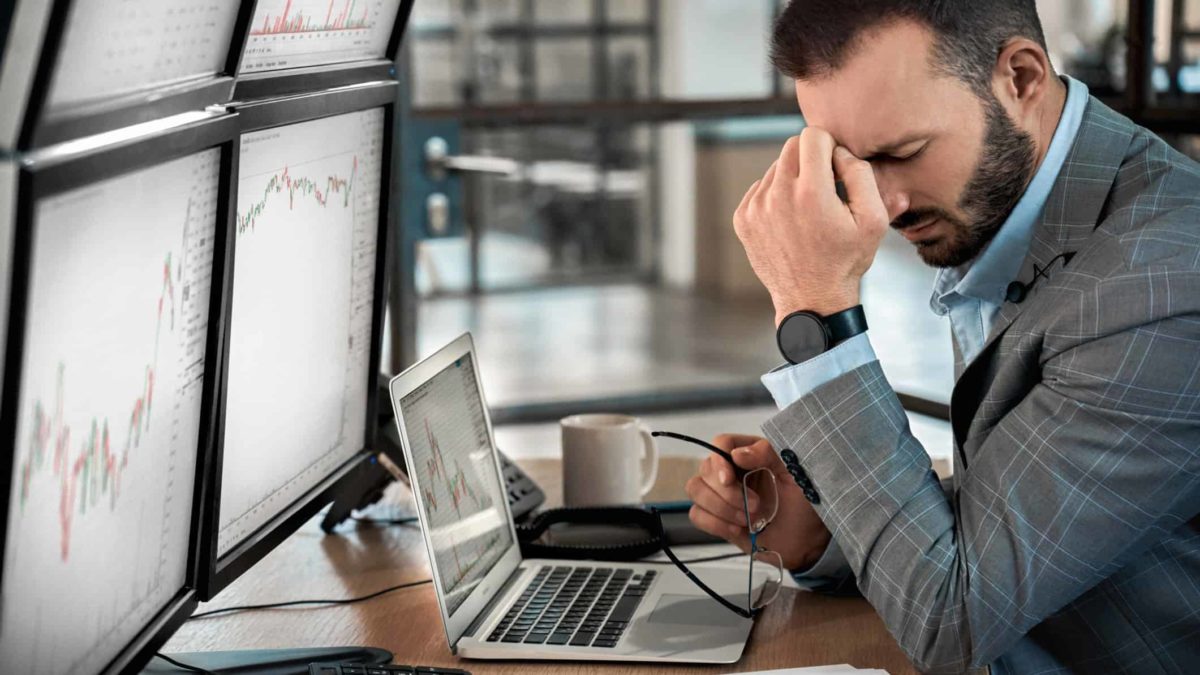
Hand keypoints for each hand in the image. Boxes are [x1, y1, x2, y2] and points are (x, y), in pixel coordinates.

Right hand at [684, 433, 830, 570]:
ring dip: (719, 507)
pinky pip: (697, 515)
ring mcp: (723, 496)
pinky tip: (737, 530)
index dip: (719, 459)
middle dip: (727, 492)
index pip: (721, 444)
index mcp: (752, 455)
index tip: (729, 479)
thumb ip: (769, 455)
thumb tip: (737, 454)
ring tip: (747, 520)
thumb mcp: (796, 474)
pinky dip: (714, 523)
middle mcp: (733, 472)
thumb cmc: (806, 506)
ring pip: (696, 490)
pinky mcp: (718, 519)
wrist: (808, 543)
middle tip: (755, 506)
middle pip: (705, 469)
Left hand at [732, 127, 906, 325]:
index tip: (837, 169)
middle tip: (825, 188)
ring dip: (793, 179)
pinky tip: (791, 220)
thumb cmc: (845, 261)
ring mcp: (755, 207)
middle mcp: (777, 195)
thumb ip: (862, 175)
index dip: (830, 147)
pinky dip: (776, 196)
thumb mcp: (873, 220)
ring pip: (775, 168)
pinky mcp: (743, 219)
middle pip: (791, 147)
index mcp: (811, 192)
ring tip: (809, 211)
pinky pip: (760, 189)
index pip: (813, 136)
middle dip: (811, 159)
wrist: (811, 299)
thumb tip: (842, 152)